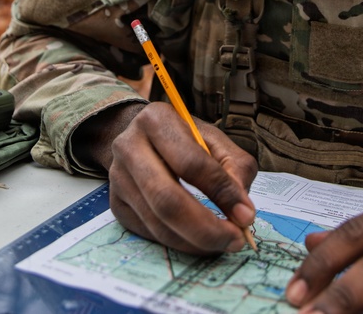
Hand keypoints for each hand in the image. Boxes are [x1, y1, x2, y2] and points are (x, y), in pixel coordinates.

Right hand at [83, 102, 257, 254]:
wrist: (142, 138)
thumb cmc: (184, 139)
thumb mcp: (214, 140)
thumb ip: (235, 169)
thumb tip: (241, 212)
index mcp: (156, 120)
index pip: (191, 163)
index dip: (221, 192)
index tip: (246, 216)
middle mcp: (129, 146)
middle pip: (167, 199)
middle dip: (206, 228)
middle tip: (234, 240)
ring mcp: (118, 177)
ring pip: (157, 222)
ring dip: (195, 241)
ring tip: (222, 243)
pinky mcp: (116, 204)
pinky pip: (149, 233)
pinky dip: (179, 243)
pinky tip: (199, 240)